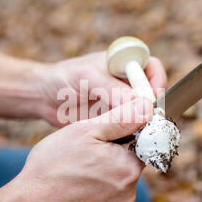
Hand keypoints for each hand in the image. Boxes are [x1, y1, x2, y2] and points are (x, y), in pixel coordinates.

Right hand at [3, 97, 152, 201]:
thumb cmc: (52, 167)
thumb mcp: (85, 131)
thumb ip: (121, 118)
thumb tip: (147, 107)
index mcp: (128, 167)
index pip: (140, 144)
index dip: (122, 135)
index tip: (102, 136)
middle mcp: (129, 192)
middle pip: (128, 163)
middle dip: (110, 155)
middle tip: (83, 152)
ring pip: (115, 181)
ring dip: (101, 173)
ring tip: (74, 170)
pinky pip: (105, 198)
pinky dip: (93, 191)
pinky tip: (73, 187)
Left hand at [39, 52, 166, 126]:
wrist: (44, 98)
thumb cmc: (63, 78)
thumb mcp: (87, 78)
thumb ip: (112, 90)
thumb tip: (141, 104)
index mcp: (124, 62)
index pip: (152, 68)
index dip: (157, 82)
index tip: (153, 98)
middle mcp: (128, 82)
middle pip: (153, 92)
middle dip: (155, 106)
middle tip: (150, 120)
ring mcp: (123, 102)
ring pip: (144, 111)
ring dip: (145, 121)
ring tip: (142, 132)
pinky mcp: (116, 119)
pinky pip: (131, 125)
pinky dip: (133, 132)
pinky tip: (130, 139)